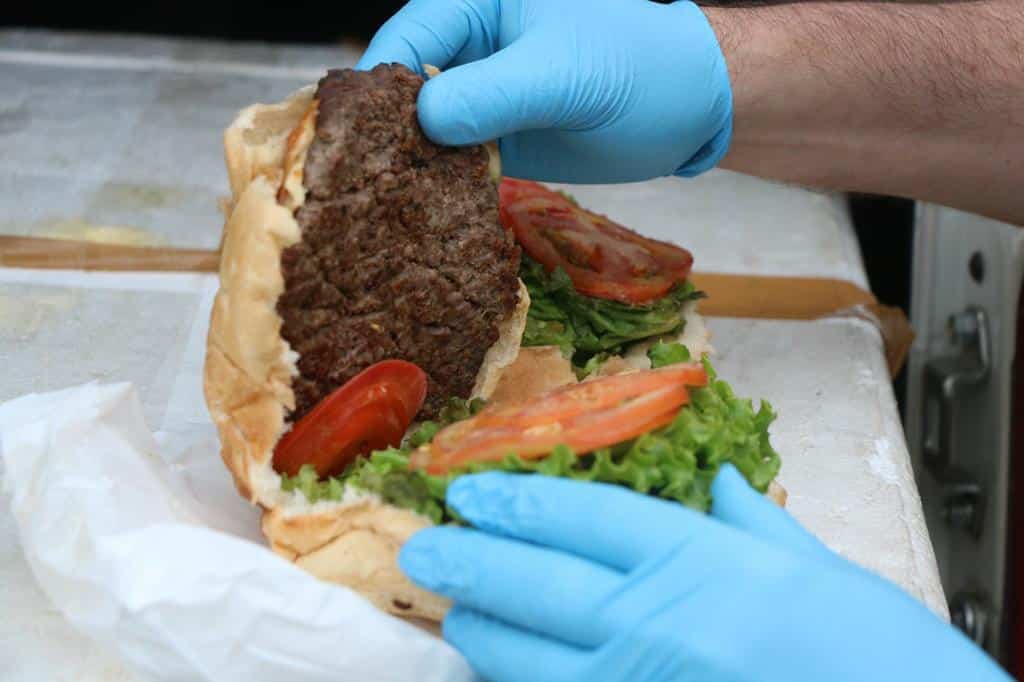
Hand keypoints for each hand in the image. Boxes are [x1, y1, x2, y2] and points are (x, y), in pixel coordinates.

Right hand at [356, 0, 731, 182]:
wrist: (691, 109)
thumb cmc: (641, 68)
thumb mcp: (565, 73)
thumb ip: (494, 93)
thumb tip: (424, 121)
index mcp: (479, 2)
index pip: (408, 38)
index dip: (379, 86)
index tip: (353, 139)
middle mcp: (471, 45)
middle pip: (405, 86)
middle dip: (385, 131)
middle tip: (362, 185)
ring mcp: (482, 93)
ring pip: (423, 128)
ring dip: (409, 164)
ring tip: (385, 208)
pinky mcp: (496, 136)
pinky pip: (452, 159)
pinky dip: (438, 183)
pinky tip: (424, 212)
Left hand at [398, 467, 1009, 681]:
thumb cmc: (876, 655)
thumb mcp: (820, 571)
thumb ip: (756, 525)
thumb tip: (721, 485)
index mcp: (699, 563)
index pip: (583, 518)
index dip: (518, 501)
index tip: (474, 491)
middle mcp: (654, 623)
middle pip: (537, 582)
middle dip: (471, 562)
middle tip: (423, 549)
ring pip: (530, 659)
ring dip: (487, 634)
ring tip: (459, 616)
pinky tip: (508, 677)